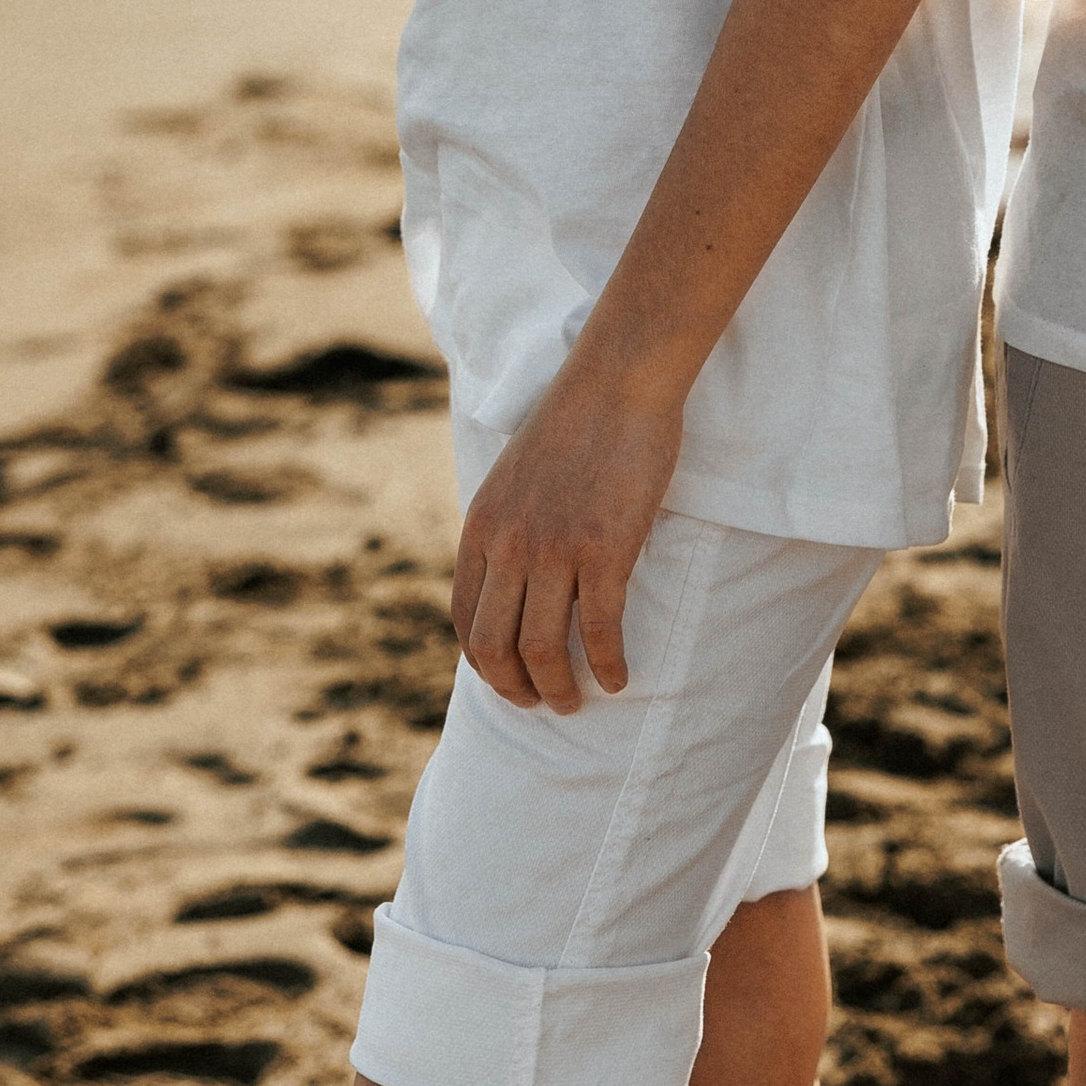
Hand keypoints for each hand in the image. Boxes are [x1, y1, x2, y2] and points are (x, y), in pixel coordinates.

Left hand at [449, 354, 684, 711]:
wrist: (618, 382)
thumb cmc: (576, 427)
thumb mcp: (514, 480)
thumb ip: (506, 531)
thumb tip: (513, 586)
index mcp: (482, 527)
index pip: (466, 621)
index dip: (485, 666)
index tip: (510, 682)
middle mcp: (509, 543)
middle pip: (496, 647)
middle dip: (518, 689)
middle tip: (543, 703)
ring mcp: (554, 548)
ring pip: (543, 648)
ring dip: (559, 688)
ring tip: (578, 701)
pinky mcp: (604, 549)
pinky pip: (599, 630)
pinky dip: (608, 665)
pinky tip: (619, 679)